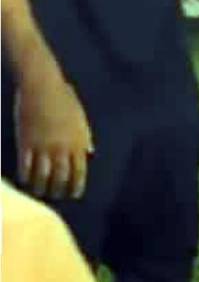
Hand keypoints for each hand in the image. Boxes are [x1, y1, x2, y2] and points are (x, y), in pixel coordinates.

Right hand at [15, 61, 93, 199]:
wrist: (42, 85)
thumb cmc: (63, 97)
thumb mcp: (79, 116)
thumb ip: (85, 135)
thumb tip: (90, 152)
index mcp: (77, 139)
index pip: (80, 170)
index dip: (77, 185)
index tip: (74, 194)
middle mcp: (61, 147)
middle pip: (61, 177)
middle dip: (59, 190)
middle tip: (55, 196)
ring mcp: (43, 146)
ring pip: (42, 176)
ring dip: (40, 188)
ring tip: (38, 192)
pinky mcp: (25, 144)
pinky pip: (25, 167)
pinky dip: (25, 177)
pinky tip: (25, 182)